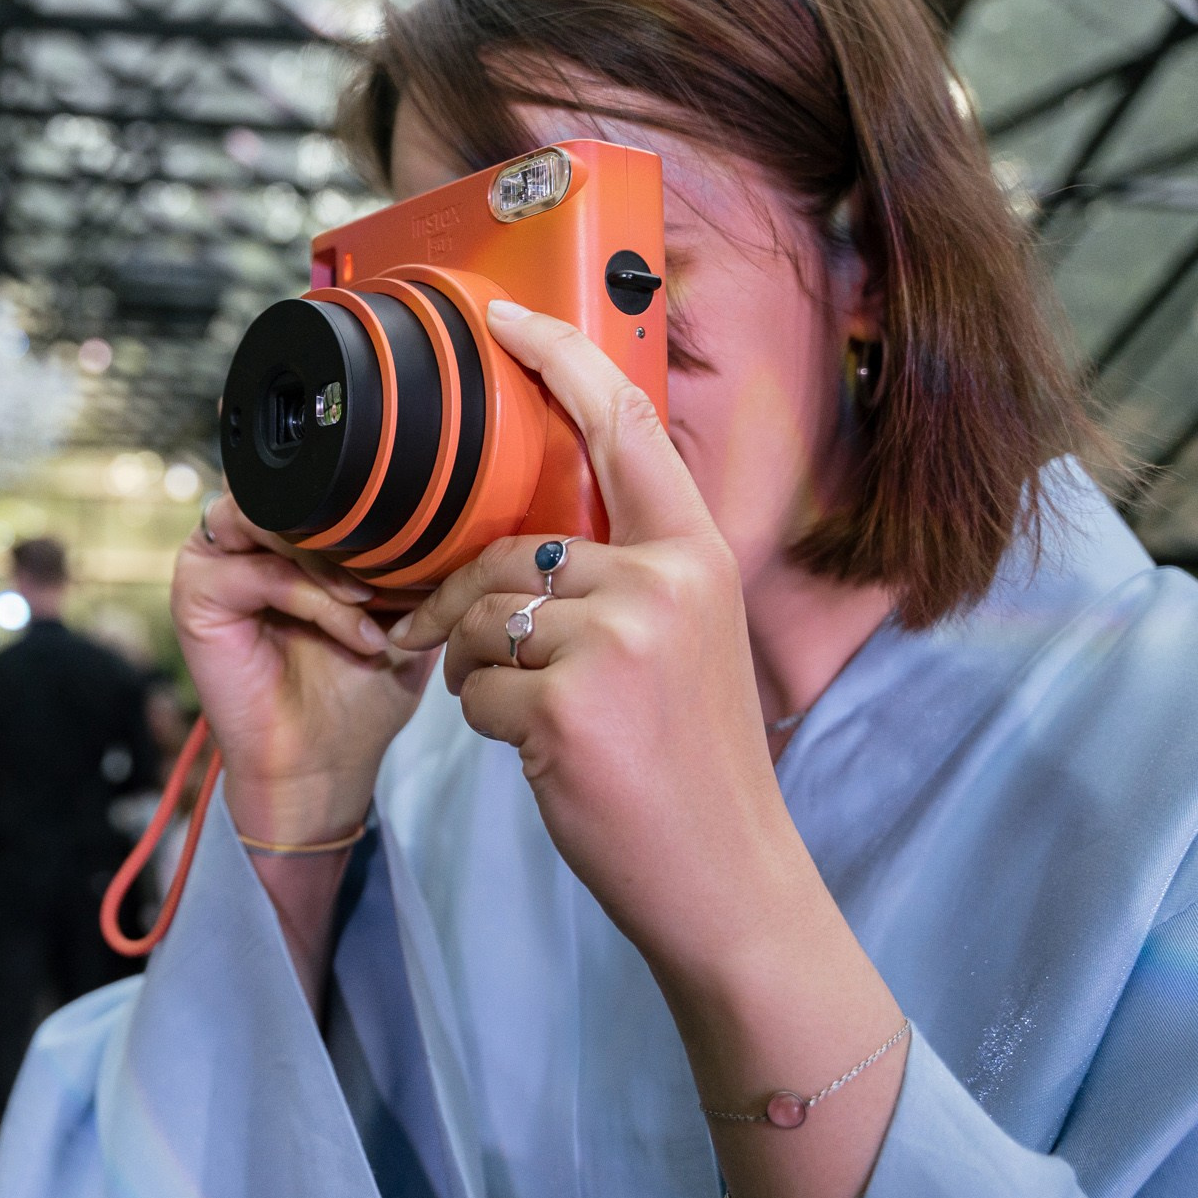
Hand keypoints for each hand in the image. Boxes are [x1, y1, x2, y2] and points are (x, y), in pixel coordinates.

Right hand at [176, 493, 430, 845]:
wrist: (321, 762)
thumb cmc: (354, 691)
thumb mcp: (398, 609)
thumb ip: (405, 555)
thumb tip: (449, 505)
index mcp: (281, 532)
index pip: (317, 480)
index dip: (368, 503)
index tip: (419, 544)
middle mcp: (240, 538)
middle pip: (292, 492)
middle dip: (350, 531)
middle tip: (395, 577)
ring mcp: (213, 562)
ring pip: (271, 520)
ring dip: (331, 561)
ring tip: (372, 603)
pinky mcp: (195, 594)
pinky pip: (258, 571)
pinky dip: (313, 598)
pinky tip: (354, 631)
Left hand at [388, 301, 803, 986]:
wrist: (727, 879)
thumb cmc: (691, 764)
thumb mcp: (683, 643)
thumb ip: (624, 577)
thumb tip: (524, 542)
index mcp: (696, 556)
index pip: (624, 429)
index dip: (559, 360)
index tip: (503, 319)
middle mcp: (663, 583)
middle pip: (505, 555)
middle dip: (470, 613)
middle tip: (489, 669)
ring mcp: (618, 642)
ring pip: (478, 623)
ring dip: (480, 676)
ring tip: (543, 723)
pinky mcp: (569, 705)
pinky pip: (473, 692)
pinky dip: (487, 727)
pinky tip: (546, 758)